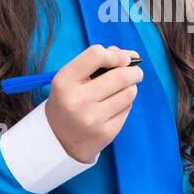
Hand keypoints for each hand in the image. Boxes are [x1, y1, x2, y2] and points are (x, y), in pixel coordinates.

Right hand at [44, 44, 142, 163]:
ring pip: (129, 93)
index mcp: (65, 81)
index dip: (115, 54)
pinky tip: (113, 107)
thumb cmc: (69, 100)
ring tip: (121, 90)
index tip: (124, 59)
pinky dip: (125, 104)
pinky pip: (127, 109)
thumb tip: (129, 56)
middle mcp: (78, 100)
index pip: (96, 55)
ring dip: (130, 88)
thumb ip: (96, 62)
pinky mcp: (106, 133)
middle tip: (136, 72)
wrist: (58, 139)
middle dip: (133, 71)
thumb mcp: (71, 78)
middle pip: (120, 76)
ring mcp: (92, 119)